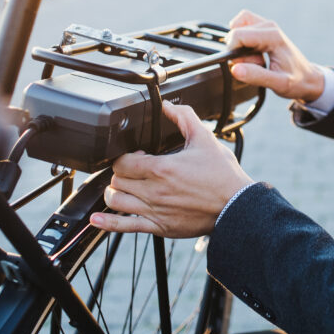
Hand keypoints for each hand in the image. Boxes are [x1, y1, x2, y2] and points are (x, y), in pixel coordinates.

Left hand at [89, 101, 252, 236]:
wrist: (235, 205)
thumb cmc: (222, 175)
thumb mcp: (205, 139)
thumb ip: (184, 118)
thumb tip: (168, 105)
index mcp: (162, 168)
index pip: (123, 162)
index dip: (125, 155)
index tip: (137, 154)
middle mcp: (155, 191)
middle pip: (117, 180)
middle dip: (122, 172)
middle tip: (133, 169)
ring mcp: (155, 211)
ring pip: (115, 201)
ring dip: (115, 192)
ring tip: (124, 187)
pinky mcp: (159, 227)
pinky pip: (125, 227)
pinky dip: (107, 223)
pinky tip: (97, 219)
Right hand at [226, 10, 324, 102]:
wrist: (308, 78)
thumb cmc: (297, 81)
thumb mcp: (278, 84)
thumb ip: (256, 76)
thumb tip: (235, 69)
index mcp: (273, 36)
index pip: (237, 35)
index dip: (235, 53)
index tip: (249, 65)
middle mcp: (269, 26)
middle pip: (235, 33)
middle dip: (239, 52)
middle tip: (258, 64)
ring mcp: (266, 25)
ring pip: (236, 27)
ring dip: (240, 45)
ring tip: (256, 59)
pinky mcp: (263, 29)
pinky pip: (242, 28)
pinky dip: (241, 41)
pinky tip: (253, 54)